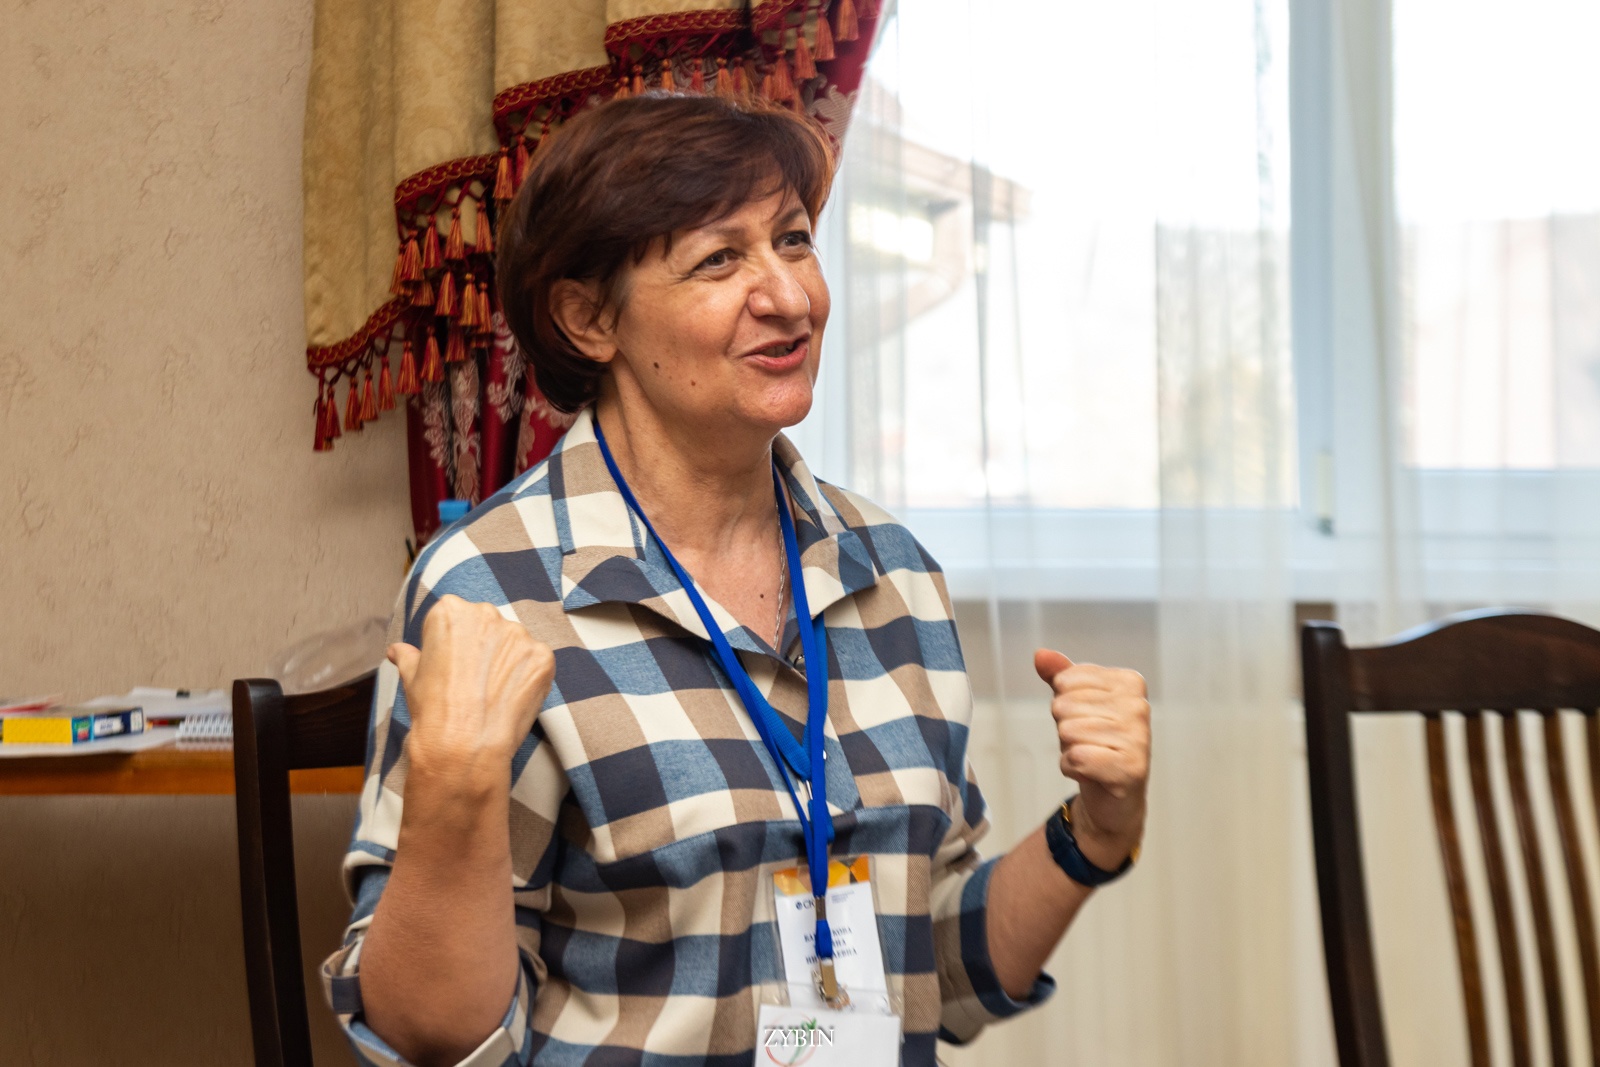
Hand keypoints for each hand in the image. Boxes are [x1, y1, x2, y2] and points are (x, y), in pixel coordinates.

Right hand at [388, 594, 554, 778]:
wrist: (462, 745)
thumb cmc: (433, 709)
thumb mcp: (411, 677)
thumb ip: (409, 655)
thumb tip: (397, 650)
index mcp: (451, 611)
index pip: (455, 617)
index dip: (451, 644)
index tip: (450, 664)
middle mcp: (487, 614)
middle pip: (487, 626)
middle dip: (482, 647)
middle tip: (472, 680)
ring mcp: (519, 635)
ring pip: (514, 643)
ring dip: (507, 661)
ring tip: (492, 691)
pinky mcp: (542, 657)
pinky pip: (535, 662)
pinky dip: (527, 678)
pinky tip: (511, 697)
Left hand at [1034, 649, 1149, 864]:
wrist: (1113, 796)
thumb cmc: (1095, 743)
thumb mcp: (1075, 703)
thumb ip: (1060, 675)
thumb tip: (1040, 655)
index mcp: (1129, 683)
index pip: (1066, 680)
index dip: (1064, 702)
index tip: (1086, 718)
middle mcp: (1139, 706)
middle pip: (1064, 706)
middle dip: (1065, 727)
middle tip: (1088, 742)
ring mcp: (1139, 738)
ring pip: (1068, 732)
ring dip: (1069, 749)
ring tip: (1091, 756)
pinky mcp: (1131, 769)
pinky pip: (1076, 758)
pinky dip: (1071, 768)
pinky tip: (1089, 772)